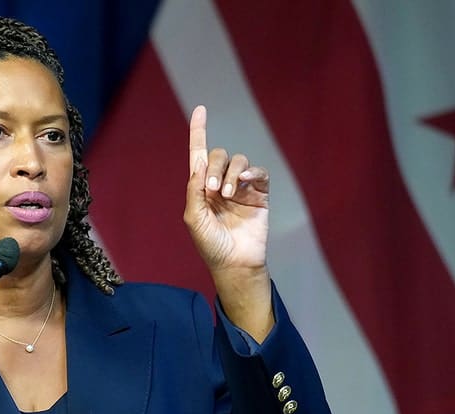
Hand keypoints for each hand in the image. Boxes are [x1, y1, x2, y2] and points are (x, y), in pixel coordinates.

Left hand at [184, 105, 268, 272]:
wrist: (234, 262)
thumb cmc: (210, 244)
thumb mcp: (194, 217)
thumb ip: (194, 189)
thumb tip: (200, 162)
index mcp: (202, 187)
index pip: (199, 154)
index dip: (199, 131)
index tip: (200, 110)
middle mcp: (221, 183)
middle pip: (219, 156)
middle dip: (215, 168)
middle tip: (214, 191)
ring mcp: (242, 188)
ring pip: (238, 161)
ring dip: (232, 174)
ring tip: (228, 196)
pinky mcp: (259, 194)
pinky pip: (258, 172)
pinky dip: (252, 172)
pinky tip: (245, 182)